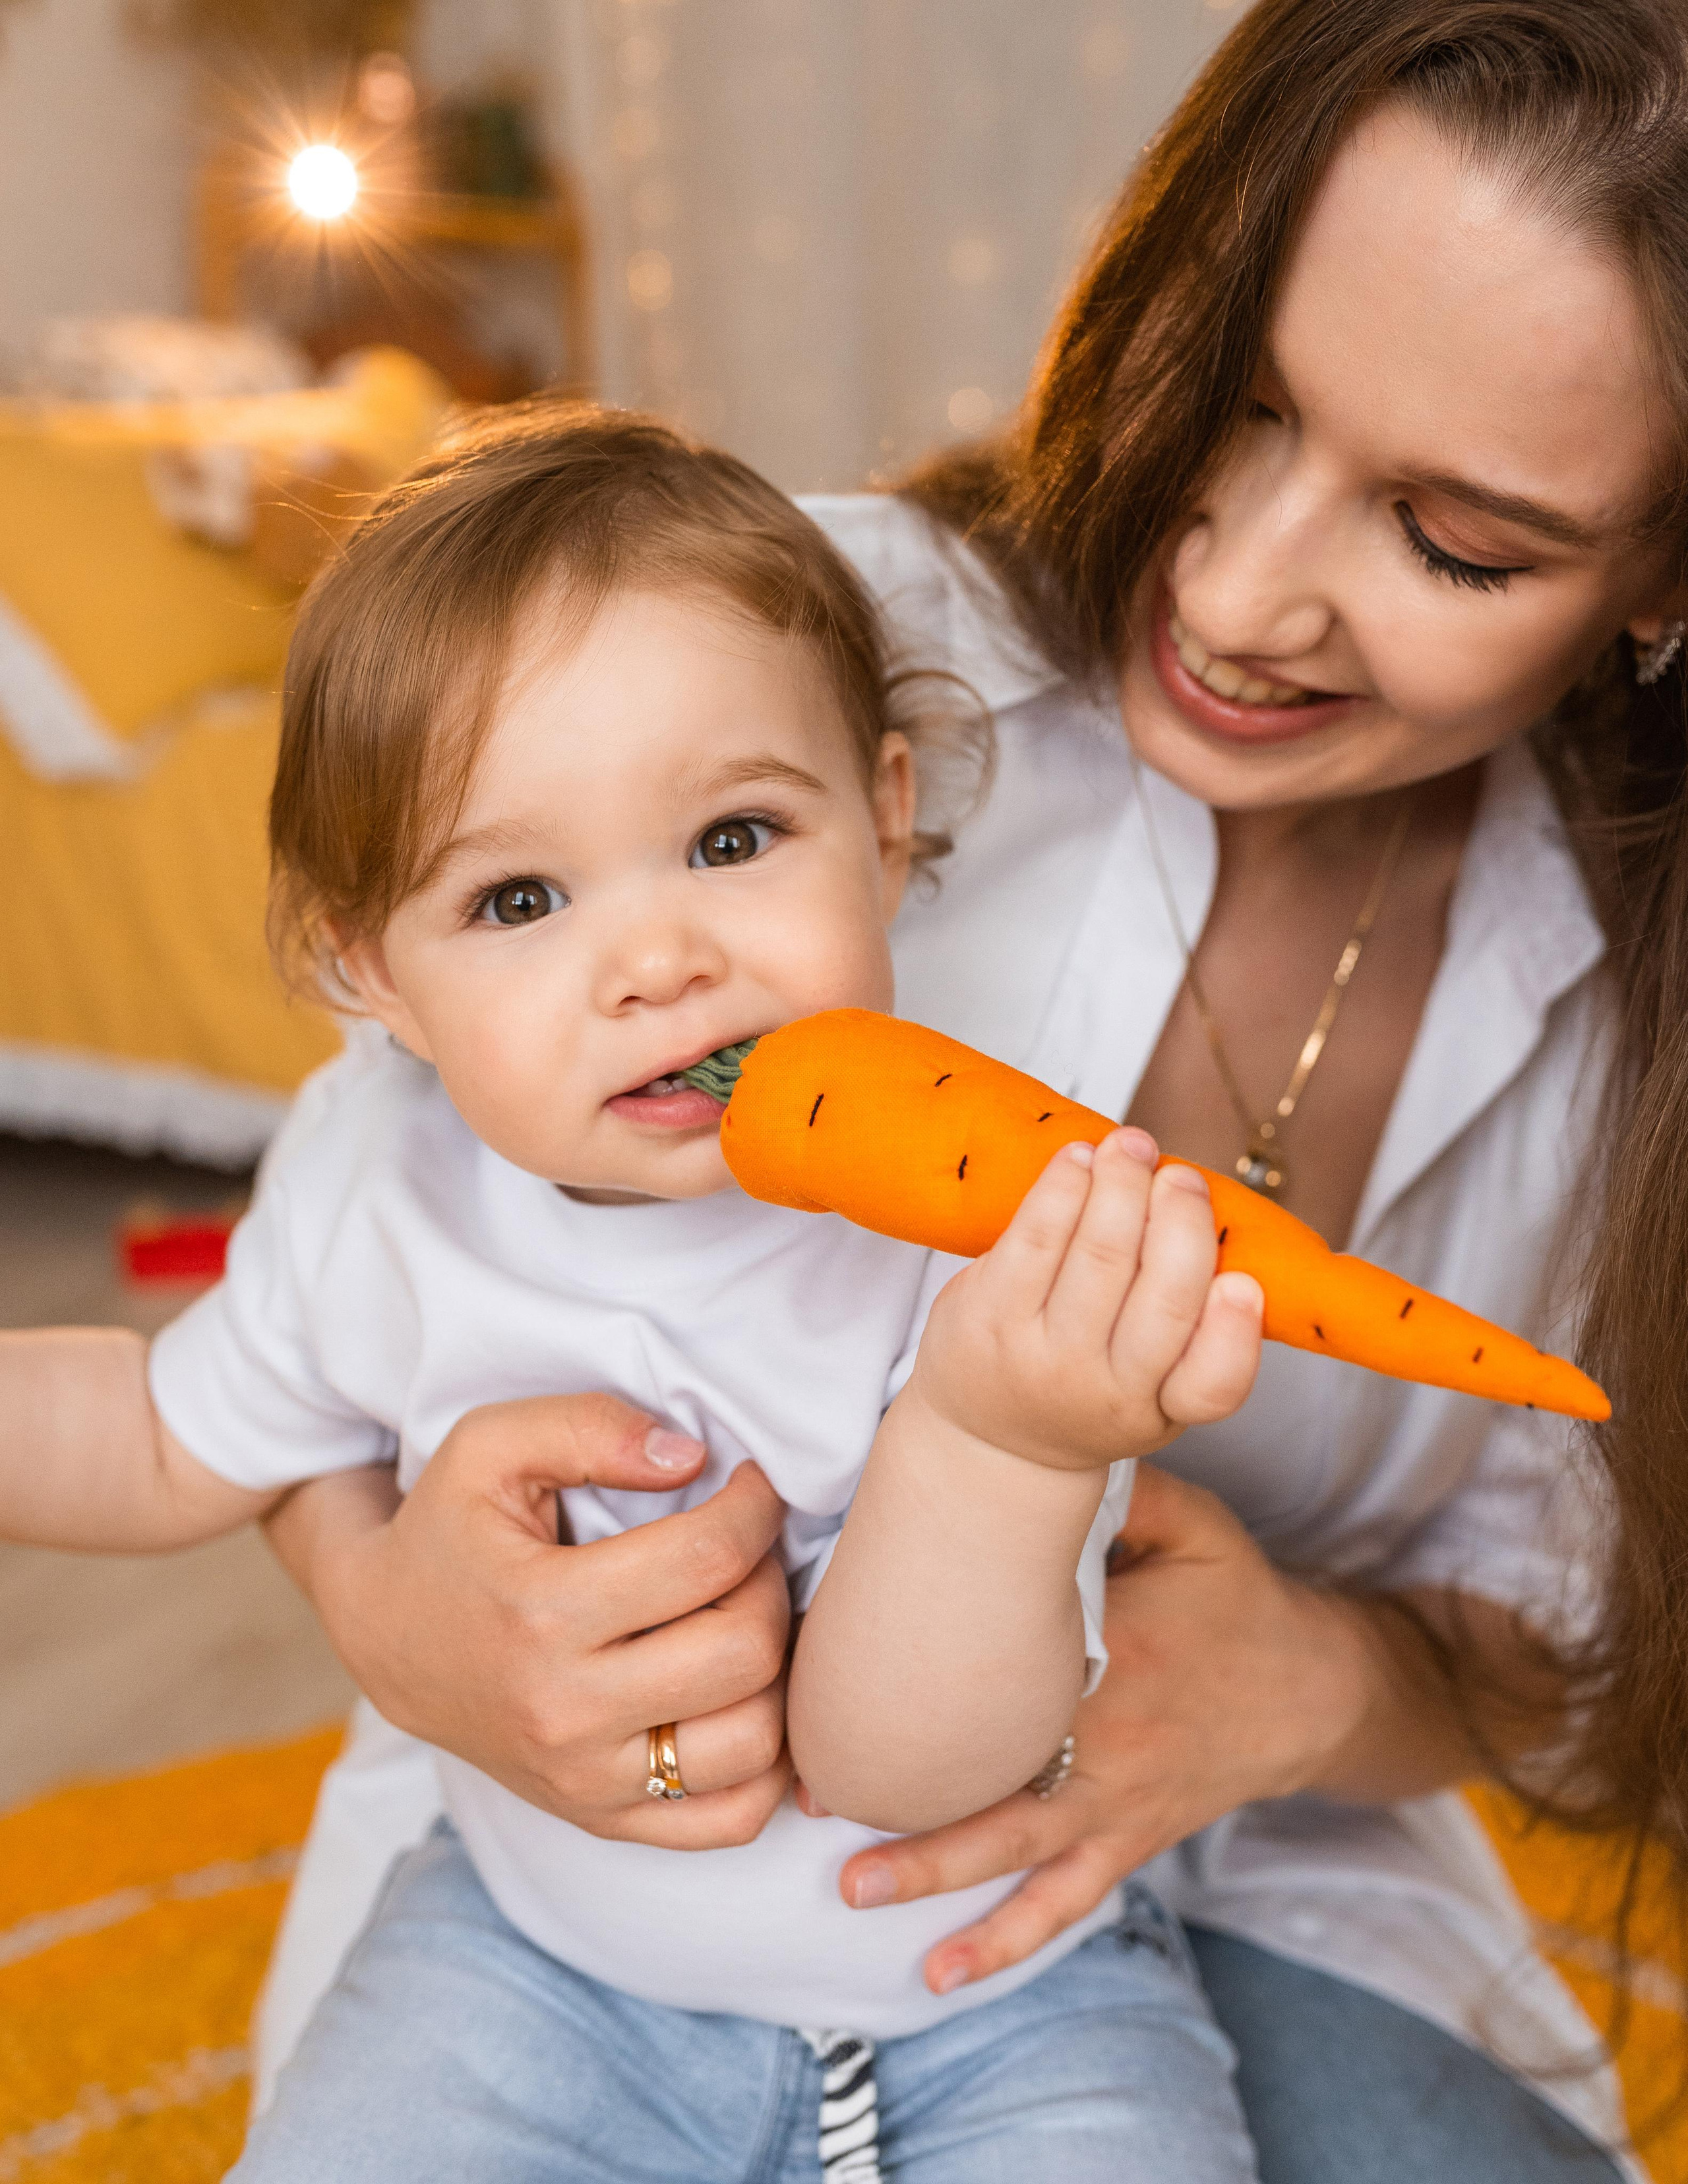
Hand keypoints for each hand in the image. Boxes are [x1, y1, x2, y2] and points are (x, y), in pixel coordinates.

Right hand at [262, 1394, 793, 1846]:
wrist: (386, 1640)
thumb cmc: (449, 1531)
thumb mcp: (489, 1448)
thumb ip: (589, 1427)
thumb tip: (691, 1456)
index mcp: (542, 1614)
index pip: (708, 1559)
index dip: (754, 1508)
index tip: (750, 1485)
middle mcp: (567, 1714)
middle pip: (744, 1653)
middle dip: (770, 1582)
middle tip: (749, 1550)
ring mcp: (587, 1782)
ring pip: (755, 1743)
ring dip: (776, 1672)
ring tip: (743, 1618)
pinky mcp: (603, 1820)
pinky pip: (732, 1819)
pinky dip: (766, 1765)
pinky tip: (745, 1699)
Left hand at [828, 1462, 1379, 1992]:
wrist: (1316, 1686)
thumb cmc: (1236, 1595)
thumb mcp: (1188, 1522)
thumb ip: (1116, 1489)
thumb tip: (1034, 1448)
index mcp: (1115, 1642)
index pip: (1005, 1649)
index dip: (924, 1653)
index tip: (842, 1662)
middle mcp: (1109, 1730)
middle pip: (994, 1763)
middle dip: (900, 1784)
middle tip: (811, 1791)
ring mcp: (1116, 1795)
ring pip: (1014, 1843)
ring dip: (931, 1870)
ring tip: (851, 1887)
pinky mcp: (1128, 1838)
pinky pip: (1063, 1901)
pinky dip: (1004, 1941)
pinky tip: (940, 1972)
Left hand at [909, 1129, 1263, 1471]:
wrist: (988, 1437)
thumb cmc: (1085, 1391)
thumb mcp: (1152, 1392)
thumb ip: (1193, 1328)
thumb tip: (1209, 1215)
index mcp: (1163, 1406)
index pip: (1214, 1385)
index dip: (1235, 1334)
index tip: (1243, 1282)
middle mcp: (1105, 1388)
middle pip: (1162, 1300)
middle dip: (1181, 1221)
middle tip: (1182, 1176)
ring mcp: (1044, 1355)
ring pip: (1099, 1255)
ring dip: (1122, 1185)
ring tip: (1132, 1146)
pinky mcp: (990, 1315)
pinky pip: (1035, 1237)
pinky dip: (1064, 1187)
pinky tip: (1079, 1159)